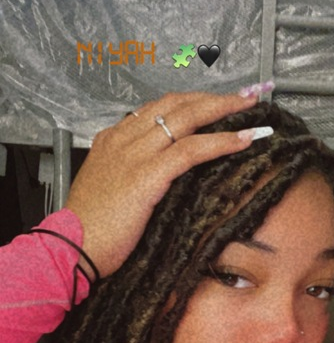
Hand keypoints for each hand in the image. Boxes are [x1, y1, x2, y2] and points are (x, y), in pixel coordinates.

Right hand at [66, 91, 258, 277]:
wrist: (70, 248)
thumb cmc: (90, 230)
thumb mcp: (109, 191)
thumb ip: (131, 175)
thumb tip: (160, 176)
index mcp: (113, 140)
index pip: (158, 109)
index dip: (191, 102)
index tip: (216, 102)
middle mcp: (123, 139)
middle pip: (176, 104)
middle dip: (214, 97)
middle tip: (245, 94)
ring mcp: (134, 154)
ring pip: (187, 119)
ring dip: (224, 111)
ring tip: (252, 109)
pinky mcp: (146, 175)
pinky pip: (191, 150)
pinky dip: (221, 142)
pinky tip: (243, 139)